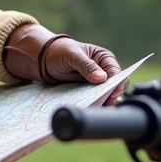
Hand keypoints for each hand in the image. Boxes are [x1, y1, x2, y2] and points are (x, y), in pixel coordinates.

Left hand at [3, 24, 126, 100]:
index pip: (117, 73)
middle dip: (112, 97)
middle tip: (107, 106)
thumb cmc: (60, 52)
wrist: (44, 60)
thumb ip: (87, 66)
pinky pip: (95, 100)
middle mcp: (104, 71)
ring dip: (104, 103)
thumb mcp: (72, 56)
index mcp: (104, 58)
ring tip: (100, 110)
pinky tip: (92, 109)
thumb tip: (102, 78)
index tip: (112, 95)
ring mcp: (96, 83)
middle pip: (115, 87)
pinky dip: (95, 105)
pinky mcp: (88, 92)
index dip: (117, 84)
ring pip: (106, 96)